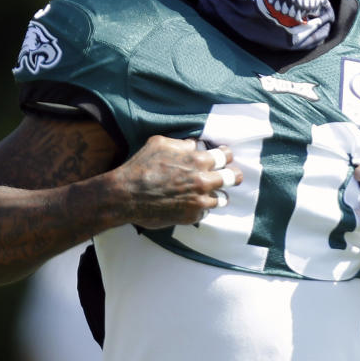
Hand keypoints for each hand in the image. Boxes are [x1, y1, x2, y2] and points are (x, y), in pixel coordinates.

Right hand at [109, 135, 241, 229]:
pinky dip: (201, 208)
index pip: (227, 155)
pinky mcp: (192, 217)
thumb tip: (195, 146)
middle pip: (232, 178)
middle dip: (232, 175)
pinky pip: (205, 212)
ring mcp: (199, 201)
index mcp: (198, 160)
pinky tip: (191, 204)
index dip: (226, 155)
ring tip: (211, 192)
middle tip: (231, 175)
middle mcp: (203, 181)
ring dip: (218, 194)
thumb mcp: (160, 143)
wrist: (127, 196)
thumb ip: (182, 143)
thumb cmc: (141, 166)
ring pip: (223, 198)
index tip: (225, 157)